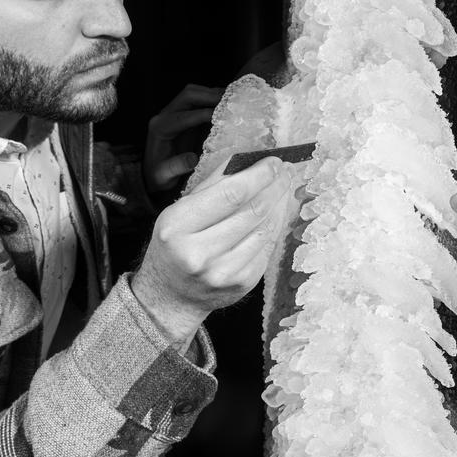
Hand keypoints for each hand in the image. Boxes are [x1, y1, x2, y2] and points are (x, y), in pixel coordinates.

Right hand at [131, 156, 292, 345]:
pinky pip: (267, 247)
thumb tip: (249, 162)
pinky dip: (276, 226)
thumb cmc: (176, 245)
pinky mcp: (242, 284)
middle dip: (274, 186)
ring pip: (264, 228)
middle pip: (252, 210)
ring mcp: (223, 272)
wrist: (171, 295)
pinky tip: (278, 212)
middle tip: (285, 171)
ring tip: (284, 188)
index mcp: (178, 227)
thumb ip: (213, 186)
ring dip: (280, 204)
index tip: (273, 162)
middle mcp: (198, 253)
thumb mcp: (181, 211)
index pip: (230, 194)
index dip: (258, 175)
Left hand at [143, 83, 223, 194]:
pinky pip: (199, 99)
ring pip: (194, 93)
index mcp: (160, 128)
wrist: (155, 173)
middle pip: (188, 95)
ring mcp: (175, 112)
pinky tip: (227, 104)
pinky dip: (213, 98)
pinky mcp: (185, 114)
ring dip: (212, 94)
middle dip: (209, 96)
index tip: (219, 117)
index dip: (201, 114)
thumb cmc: (159, 175)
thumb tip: (193, 159)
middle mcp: (165, 115)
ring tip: (232, 101)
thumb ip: (176, 168)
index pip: (181, 116)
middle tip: (231, 102)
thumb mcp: (163, 176)